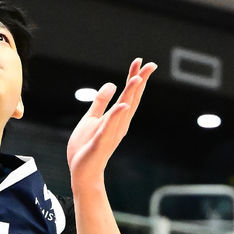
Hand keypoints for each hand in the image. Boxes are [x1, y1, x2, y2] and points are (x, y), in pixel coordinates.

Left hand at [66, 59, 156, 182]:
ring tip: (138, 78)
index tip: (139, 61)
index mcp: (117, 118)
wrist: (82, 172)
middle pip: (131, 99)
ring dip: (131, 95)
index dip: (134, 77)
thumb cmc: (86, 147)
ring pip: (124, 111)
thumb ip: (100, 102)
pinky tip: (122, 105)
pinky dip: (116, 116)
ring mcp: (111, 133)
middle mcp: (119, 125)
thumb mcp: (91, 118)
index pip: (128, 94)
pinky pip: (109, 128)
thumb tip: (111, 84)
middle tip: (151, 64)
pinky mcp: (101, 142)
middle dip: (140, 81)